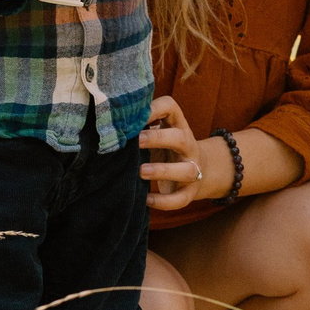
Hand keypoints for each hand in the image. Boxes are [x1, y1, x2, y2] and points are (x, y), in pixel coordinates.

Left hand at [138, 95, 206, 209]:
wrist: (201, 171)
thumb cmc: (168, 149)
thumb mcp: (159, 134)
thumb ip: (141, 129)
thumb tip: (108, 125)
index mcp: (178, 126)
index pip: (171, 108)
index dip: (154, 108)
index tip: (134, 114)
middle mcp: (189, 146)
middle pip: (180, 138)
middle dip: (158, 138)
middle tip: (136, 141)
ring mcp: (193, 169)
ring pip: (186, 170)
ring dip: (163, 171)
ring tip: (141, 171)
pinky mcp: (190, 191)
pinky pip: (180, 198)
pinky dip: (164, 201)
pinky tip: (146, 199)